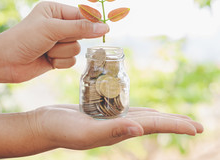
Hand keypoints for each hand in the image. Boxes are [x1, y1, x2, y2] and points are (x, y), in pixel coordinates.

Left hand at [0, 1, 108, 82]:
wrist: (5, 61)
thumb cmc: (25, 39)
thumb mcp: (52, 29)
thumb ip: (80, 28)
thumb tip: (105, 27)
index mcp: (55, 11)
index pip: (82, 14)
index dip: (92, 22)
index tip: (105, 28)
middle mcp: (57, 25)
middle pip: (81, 33)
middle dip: (66, 40)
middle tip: (51, 41)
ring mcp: (57, 42)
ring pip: (77, 49)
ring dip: (61, 52)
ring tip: (46, 51)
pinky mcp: (56, 57)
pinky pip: (71, 60)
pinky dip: (60, 62)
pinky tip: (47, 60)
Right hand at [28, 104, 203, 149]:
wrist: (43, 125)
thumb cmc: (60, 128)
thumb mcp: (84, 131)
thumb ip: (111, 131)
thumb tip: (139, 129)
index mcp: (117, 131)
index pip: (152, 126)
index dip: (174, 125)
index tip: (196, 127)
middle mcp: (117, 127)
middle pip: (152, 123)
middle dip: (173, 123)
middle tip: (195, 125)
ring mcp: (109, 120)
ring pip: (141, 116)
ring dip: (159, 117)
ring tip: (173, 117)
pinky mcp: (101, 112)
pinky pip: (125, 108)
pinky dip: (139, 108)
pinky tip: (142, 108)